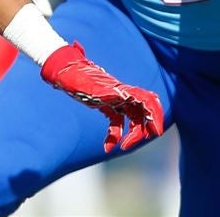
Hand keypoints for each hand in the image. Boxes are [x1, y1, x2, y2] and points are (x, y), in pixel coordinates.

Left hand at [40, 43, 163, 152]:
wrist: (63, 70)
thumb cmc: (76, 75)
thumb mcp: (92, 85)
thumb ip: (108, 90)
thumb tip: (125, 95)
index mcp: (122, 89)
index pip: (149, 101)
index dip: (156, 116)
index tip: (155, 132)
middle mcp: (123, 94)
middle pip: (143, 114)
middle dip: (141, 131)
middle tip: (128, 144)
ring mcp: (116, 100)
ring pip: (133, 120)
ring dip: (131, 135)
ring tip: (121, 148)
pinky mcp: (107, 106)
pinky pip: (117, 123)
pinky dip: (114, 136)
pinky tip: (106, 148)